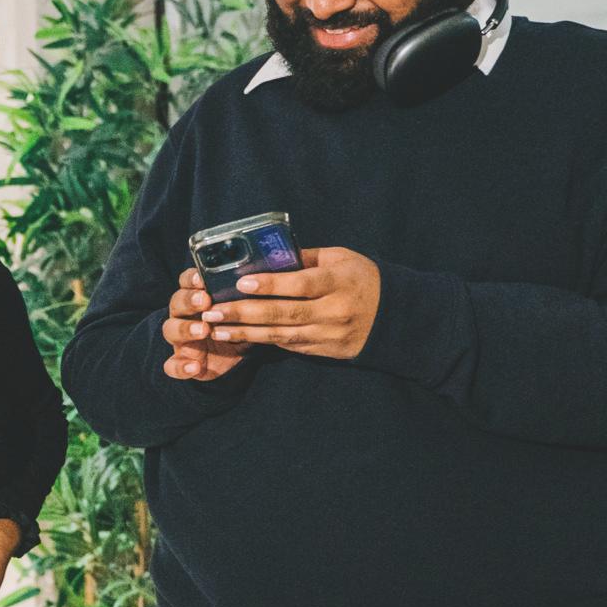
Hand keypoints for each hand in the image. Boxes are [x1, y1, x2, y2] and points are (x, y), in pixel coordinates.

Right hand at [160, 269, 250, 381]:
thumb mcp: (240, 310)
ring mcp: (179, 338)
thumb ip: (242, 298)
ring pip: (171, 330)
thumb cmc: (234, 325)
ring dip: (185, 329)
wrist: (231, 357)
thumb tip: (257, 280)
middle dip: (189, 301)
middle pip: (177, 303)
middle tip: (204, 301)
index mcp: (196, 297)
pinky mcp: (181, 361)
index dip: (191, 279)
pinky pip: (173, 365)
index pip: (186, 282)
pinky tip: (194, 367)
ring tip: (202, 330)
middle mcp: (183, 315)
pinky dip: (181, 366)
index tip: (202, 278)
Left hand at [197, 246, 382, 360]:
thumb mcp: (341, 258)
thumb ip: (306, 258)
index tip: (242, 283)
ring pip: (282, 336)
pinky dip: (262, 342)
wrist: (394, 315)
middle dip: (245, 313)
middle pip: (284, 315)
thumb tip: (266, 254)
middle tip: (212, 311)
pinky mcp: (324, 351)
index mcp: (339, 282)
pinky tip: (238, 337)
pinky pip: (289, 347)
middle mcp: (334, 311)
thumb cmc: (362, 278)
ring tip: (216, 329)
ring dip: (246, 333)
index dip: (271, 285)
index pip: (301, 285)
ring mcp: (329, 335)